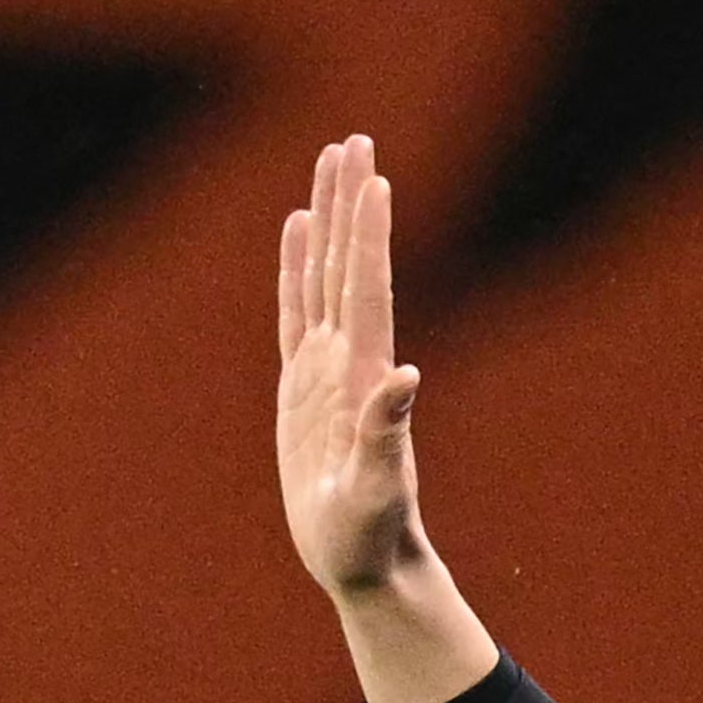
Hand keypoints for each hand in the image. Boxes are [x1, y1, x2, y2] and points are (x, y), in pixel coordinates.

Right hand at [277, 135, 426, 600]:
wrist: (366, 562)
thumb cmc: (370, 537)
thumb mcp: (376, 492)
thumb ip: (388, 436)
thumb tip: (406, 379)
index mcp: (364, 378)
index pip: (366, 289)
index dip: (368, 234)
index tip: (374, 177)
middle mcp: (350, 362)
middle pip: (348, 264)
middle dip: (351, 203)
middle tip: (354, 139)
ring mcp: (327, 370)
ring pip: (325, 275)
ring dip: (330, 219)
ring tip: (331, 161)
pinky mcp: (304, 386)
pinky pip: (296, 310)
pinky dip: (298, 266)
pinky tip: (299, 229)